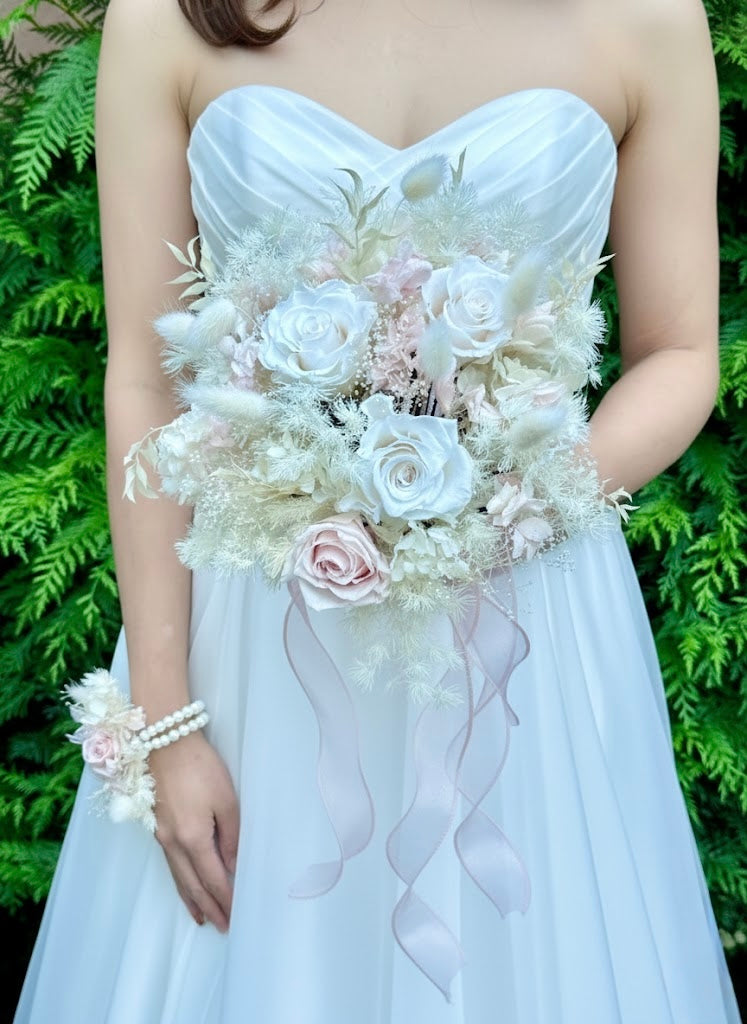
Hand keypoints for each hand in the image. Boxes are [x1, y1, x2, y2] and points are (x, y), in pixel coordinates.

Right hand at [148, 730, 238, 930]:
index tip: (236, 916)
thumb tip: (232, 865)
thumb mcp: (225, 799)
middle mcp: (173, 843)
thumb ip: (231, 835)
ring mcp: (162, 836)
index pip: (213, 879)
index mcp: (193, 838)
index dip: (225, 899)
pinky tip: (183, 885)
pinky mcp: (158, 826)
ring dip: (191, 900)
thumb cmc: (200, 766)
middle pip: (193, 884)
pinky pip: (170, 864)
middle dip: (209, 907)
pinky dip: (180, 881)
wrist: (164, 741)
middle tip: (222, 926)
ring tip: (202, 918)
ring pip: (178, 877)